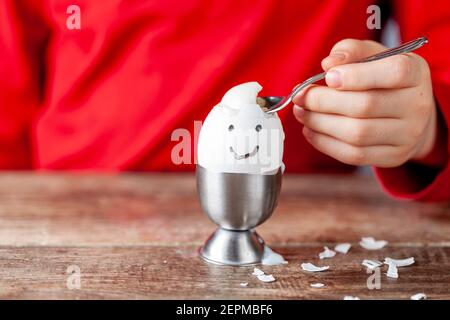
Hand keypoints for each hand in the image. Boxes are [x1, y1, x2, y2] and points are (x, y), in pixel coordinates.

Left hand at [293, 39, 437, 167]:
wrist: (410, 114)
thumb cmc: (383, 79)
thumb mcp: (372, 55)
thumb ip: (350, 51)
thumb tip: (328, 64)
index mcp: (416, 73)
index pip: (394, 72)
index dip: (357, 75)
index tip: (328, 77)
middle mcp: (417, 105)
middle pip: (366, 106)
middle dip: (324, 101)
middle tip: (300, 97)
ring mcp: (407, 135)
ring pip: (356, 134)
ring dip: (319, 123)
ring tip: (302, 112)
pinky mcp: (393, 157)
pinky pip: (354, 155)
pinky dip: (325, 143)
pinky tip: (311, 130)